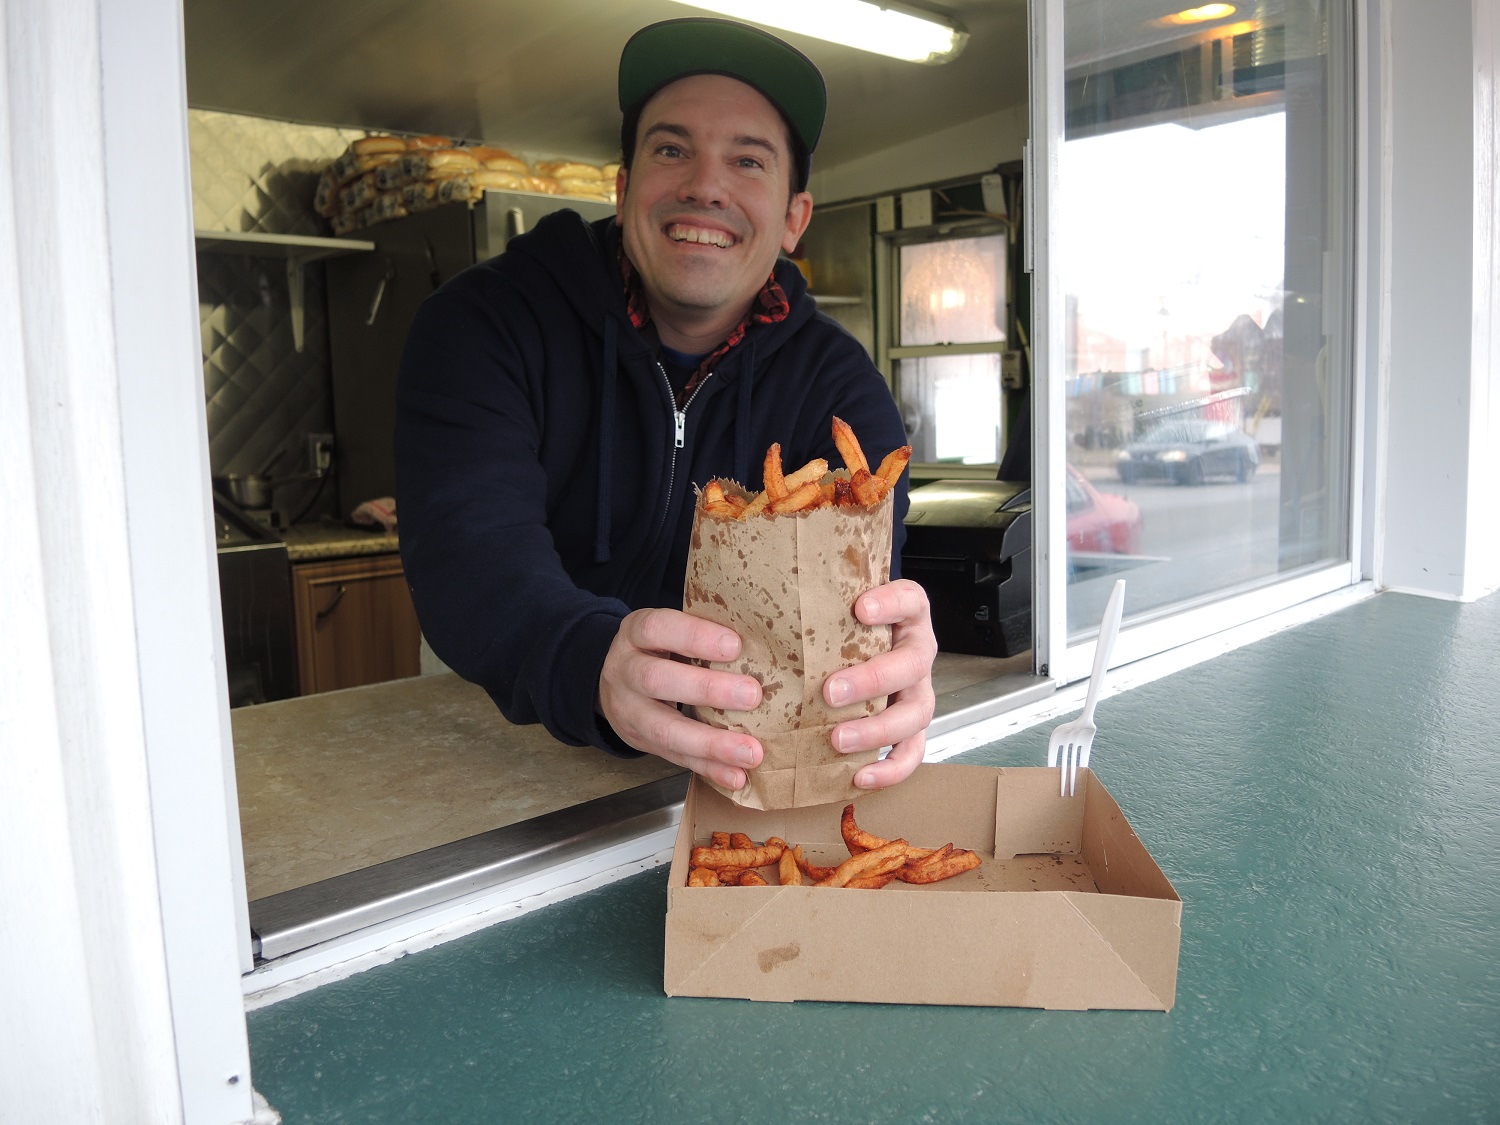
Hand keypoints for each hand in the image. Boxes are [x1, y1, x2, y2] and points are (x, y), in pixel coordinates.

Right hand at [598, 607, 763, 789]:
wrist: (615, 683)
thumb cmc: (659, 650)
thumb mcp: (669, 632)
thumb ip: (703, 636)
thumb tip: (764, 645)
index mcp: (635, 634)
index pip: (658, 629)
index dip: (694, 636)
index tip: (735, 645)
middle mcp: (625, 671)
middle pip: (656, 680)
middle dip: (706, 690)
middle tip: (752, 695)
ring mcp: (629, 711)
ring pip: (665, 730)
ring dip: (711, 744)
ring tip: (750, 752)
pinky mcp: (640, 742)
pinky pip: (674, 758)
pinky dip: (708, 768)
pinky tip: (736, 775)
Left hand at [822, 579, 936, 789]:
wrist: (858, 642)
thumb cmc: (842, 624)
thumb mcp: (838, 604)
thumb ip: (821, 597)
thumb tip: (763, 596)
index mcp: (907, 615)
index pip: (909, 600)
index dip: (891, 604)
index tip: (861, 608)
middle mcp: (917, 652)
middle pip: (912, 664)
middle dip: (872, 680)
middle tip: (831, 691)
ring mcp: (918, 691)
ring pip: (915, 713)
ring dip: (877, 730)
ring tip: (838, 739)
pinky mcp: (911, 726)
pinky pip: (911, 752)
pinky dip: (890, 769)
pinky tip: (860, 775)